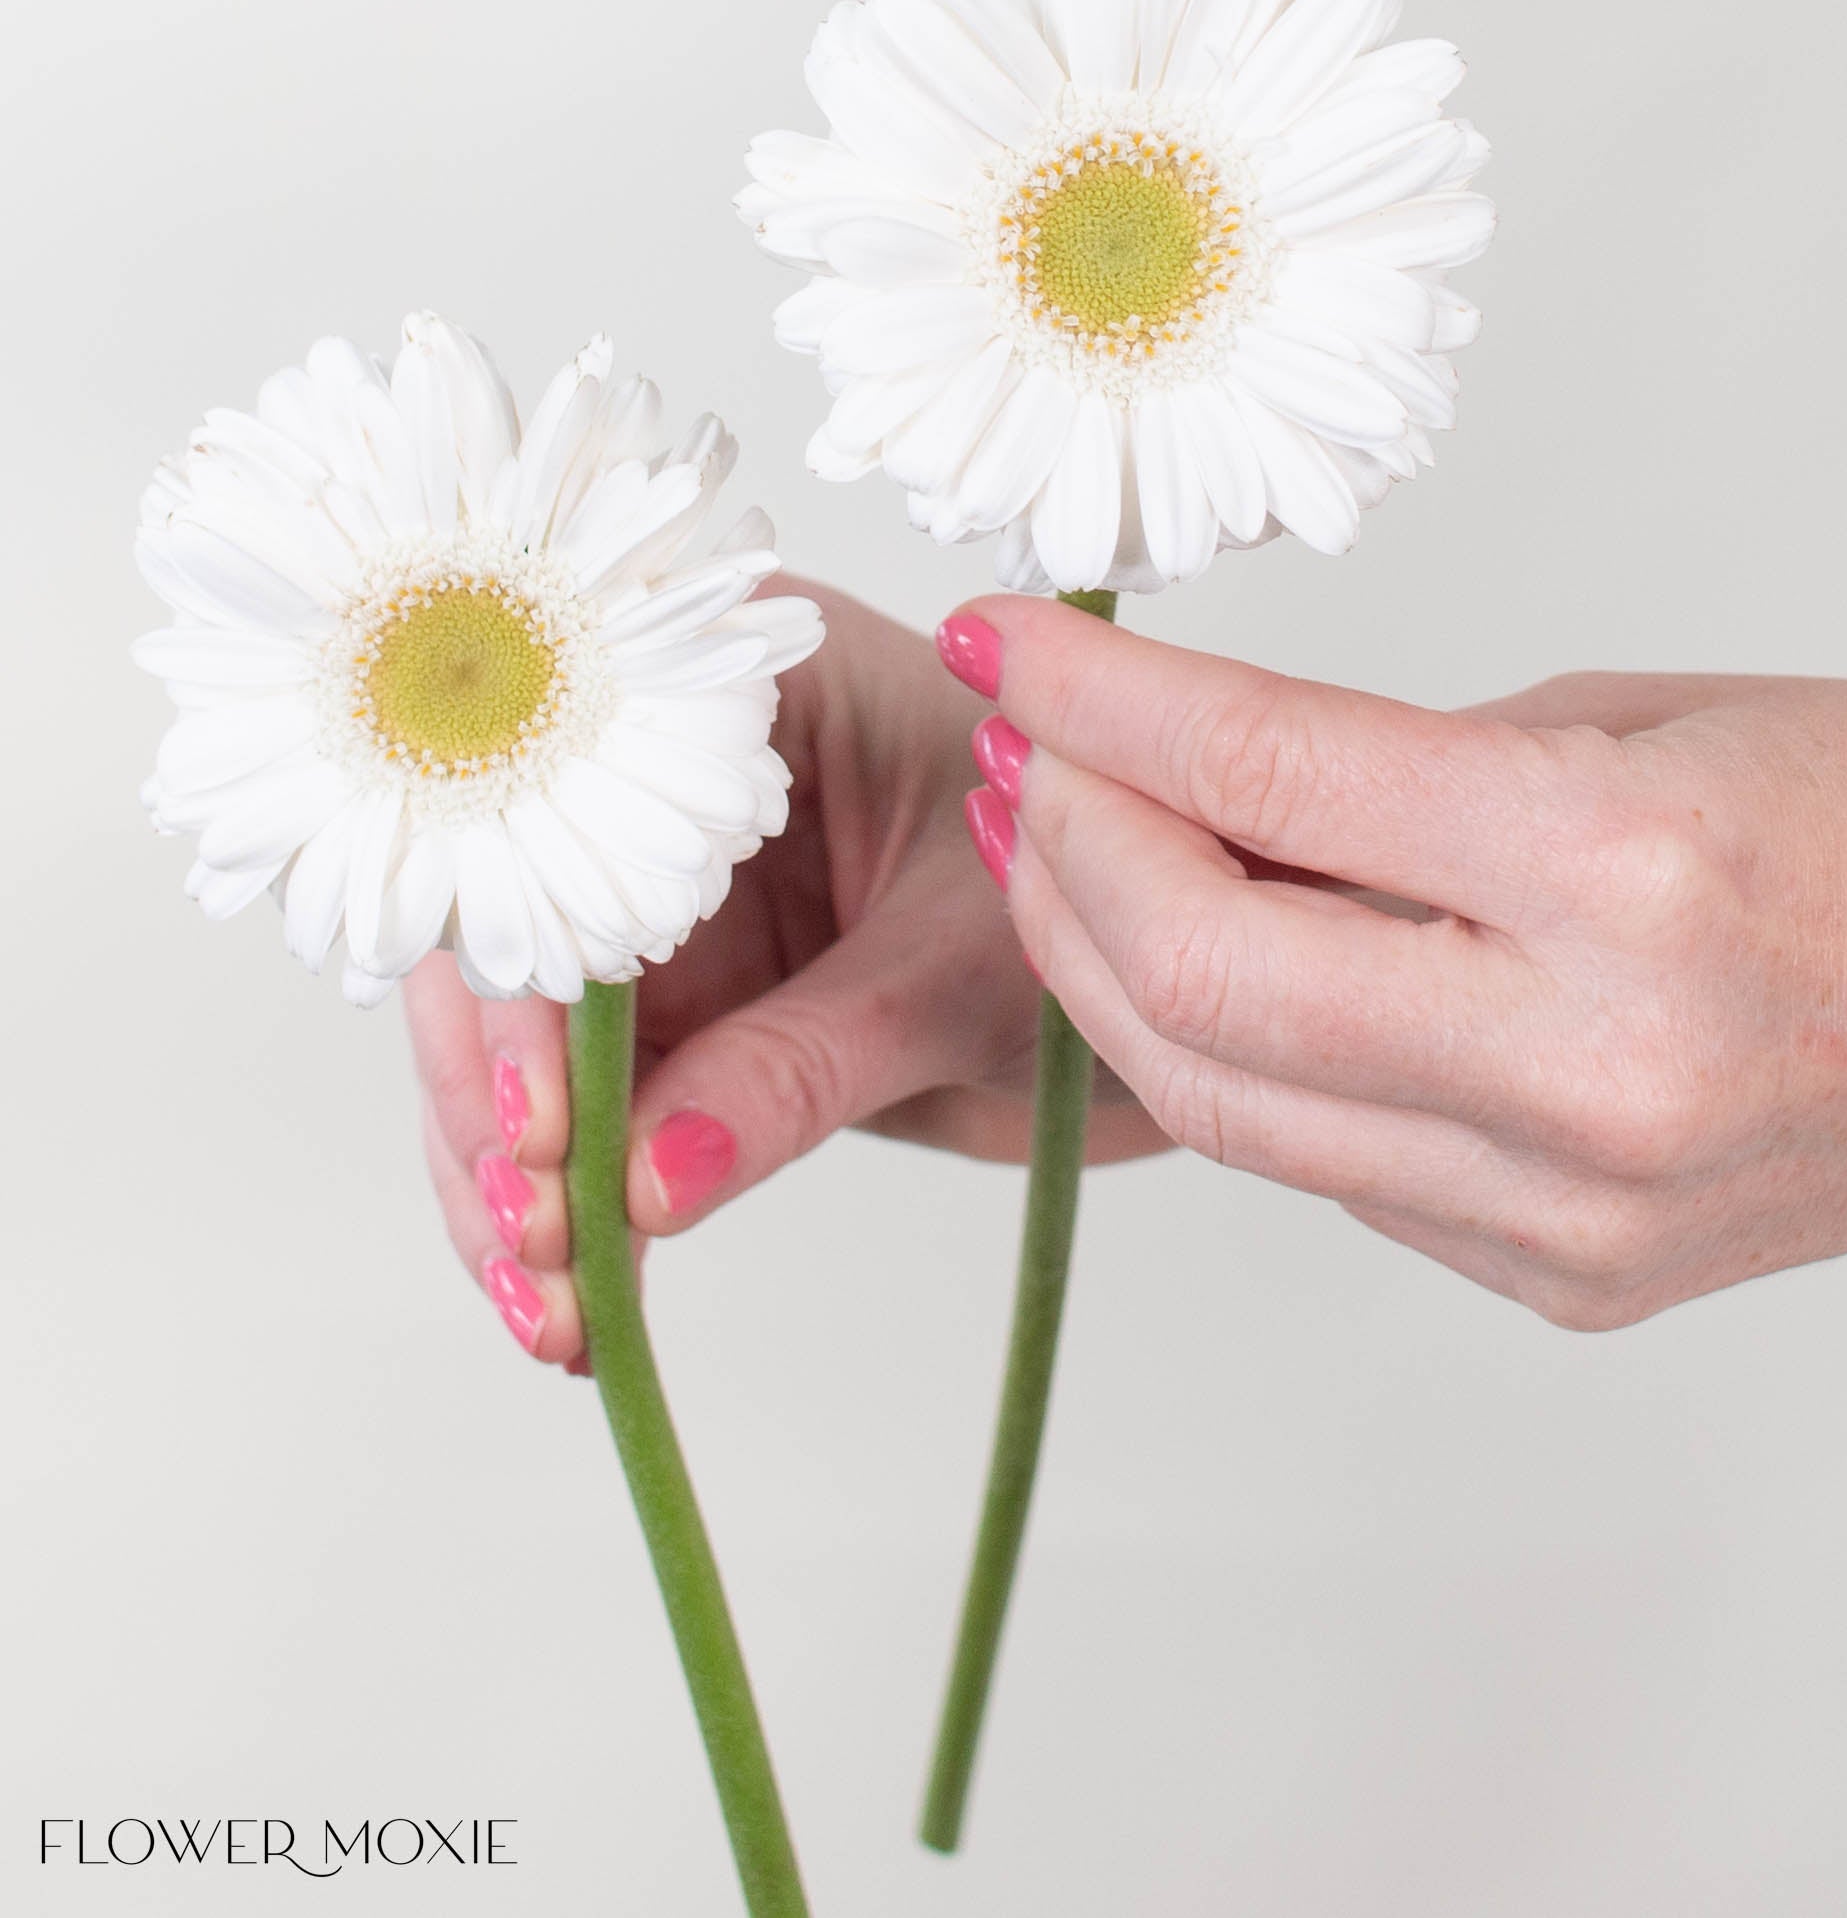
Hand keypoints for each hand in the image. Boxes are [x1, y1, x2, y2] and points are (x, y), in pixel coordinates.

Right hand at [411, 578, 1168, 1364]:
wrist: (1188, 964)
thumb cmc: (1120, 875)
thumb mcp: (959, 967)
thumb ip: (801, 1066)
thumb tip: (644, 1185)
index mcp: (737, 691)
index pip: (560, 815)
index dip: (521, 968)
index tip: (535, 1118)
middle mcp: (674, 784)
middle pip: (510, 936)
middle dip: (501, 1099)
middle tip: (531, 1242)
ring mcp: (674, 906)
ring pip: (532, 1046)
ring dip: (519, 1182)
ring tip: (551, 1312)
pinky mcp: (693, 1010)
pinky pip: (593, 1114)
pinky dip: (574, 1210)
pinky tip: (571, 1309)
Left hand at [943, 597, 1846, 1327]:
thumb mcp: (1624, 728)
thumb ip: (1390, 782)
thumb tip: (1174, 784)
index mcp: (1624, 875)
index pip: (1268, 781)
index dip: (1098, 700)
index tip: (1006, 633)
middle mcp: (1588, 1070)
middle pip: (1201, 979)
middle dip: (1064, 851)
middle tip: (1026, 754)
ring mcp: (1570, 1208)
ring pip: (1226, 1103)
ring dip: (1105, 966)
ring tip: (1062, 854)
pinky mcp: (1560, 1280)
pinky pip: (1324, 1165)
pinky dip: (1235, 1053)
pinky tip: (1206, 962)